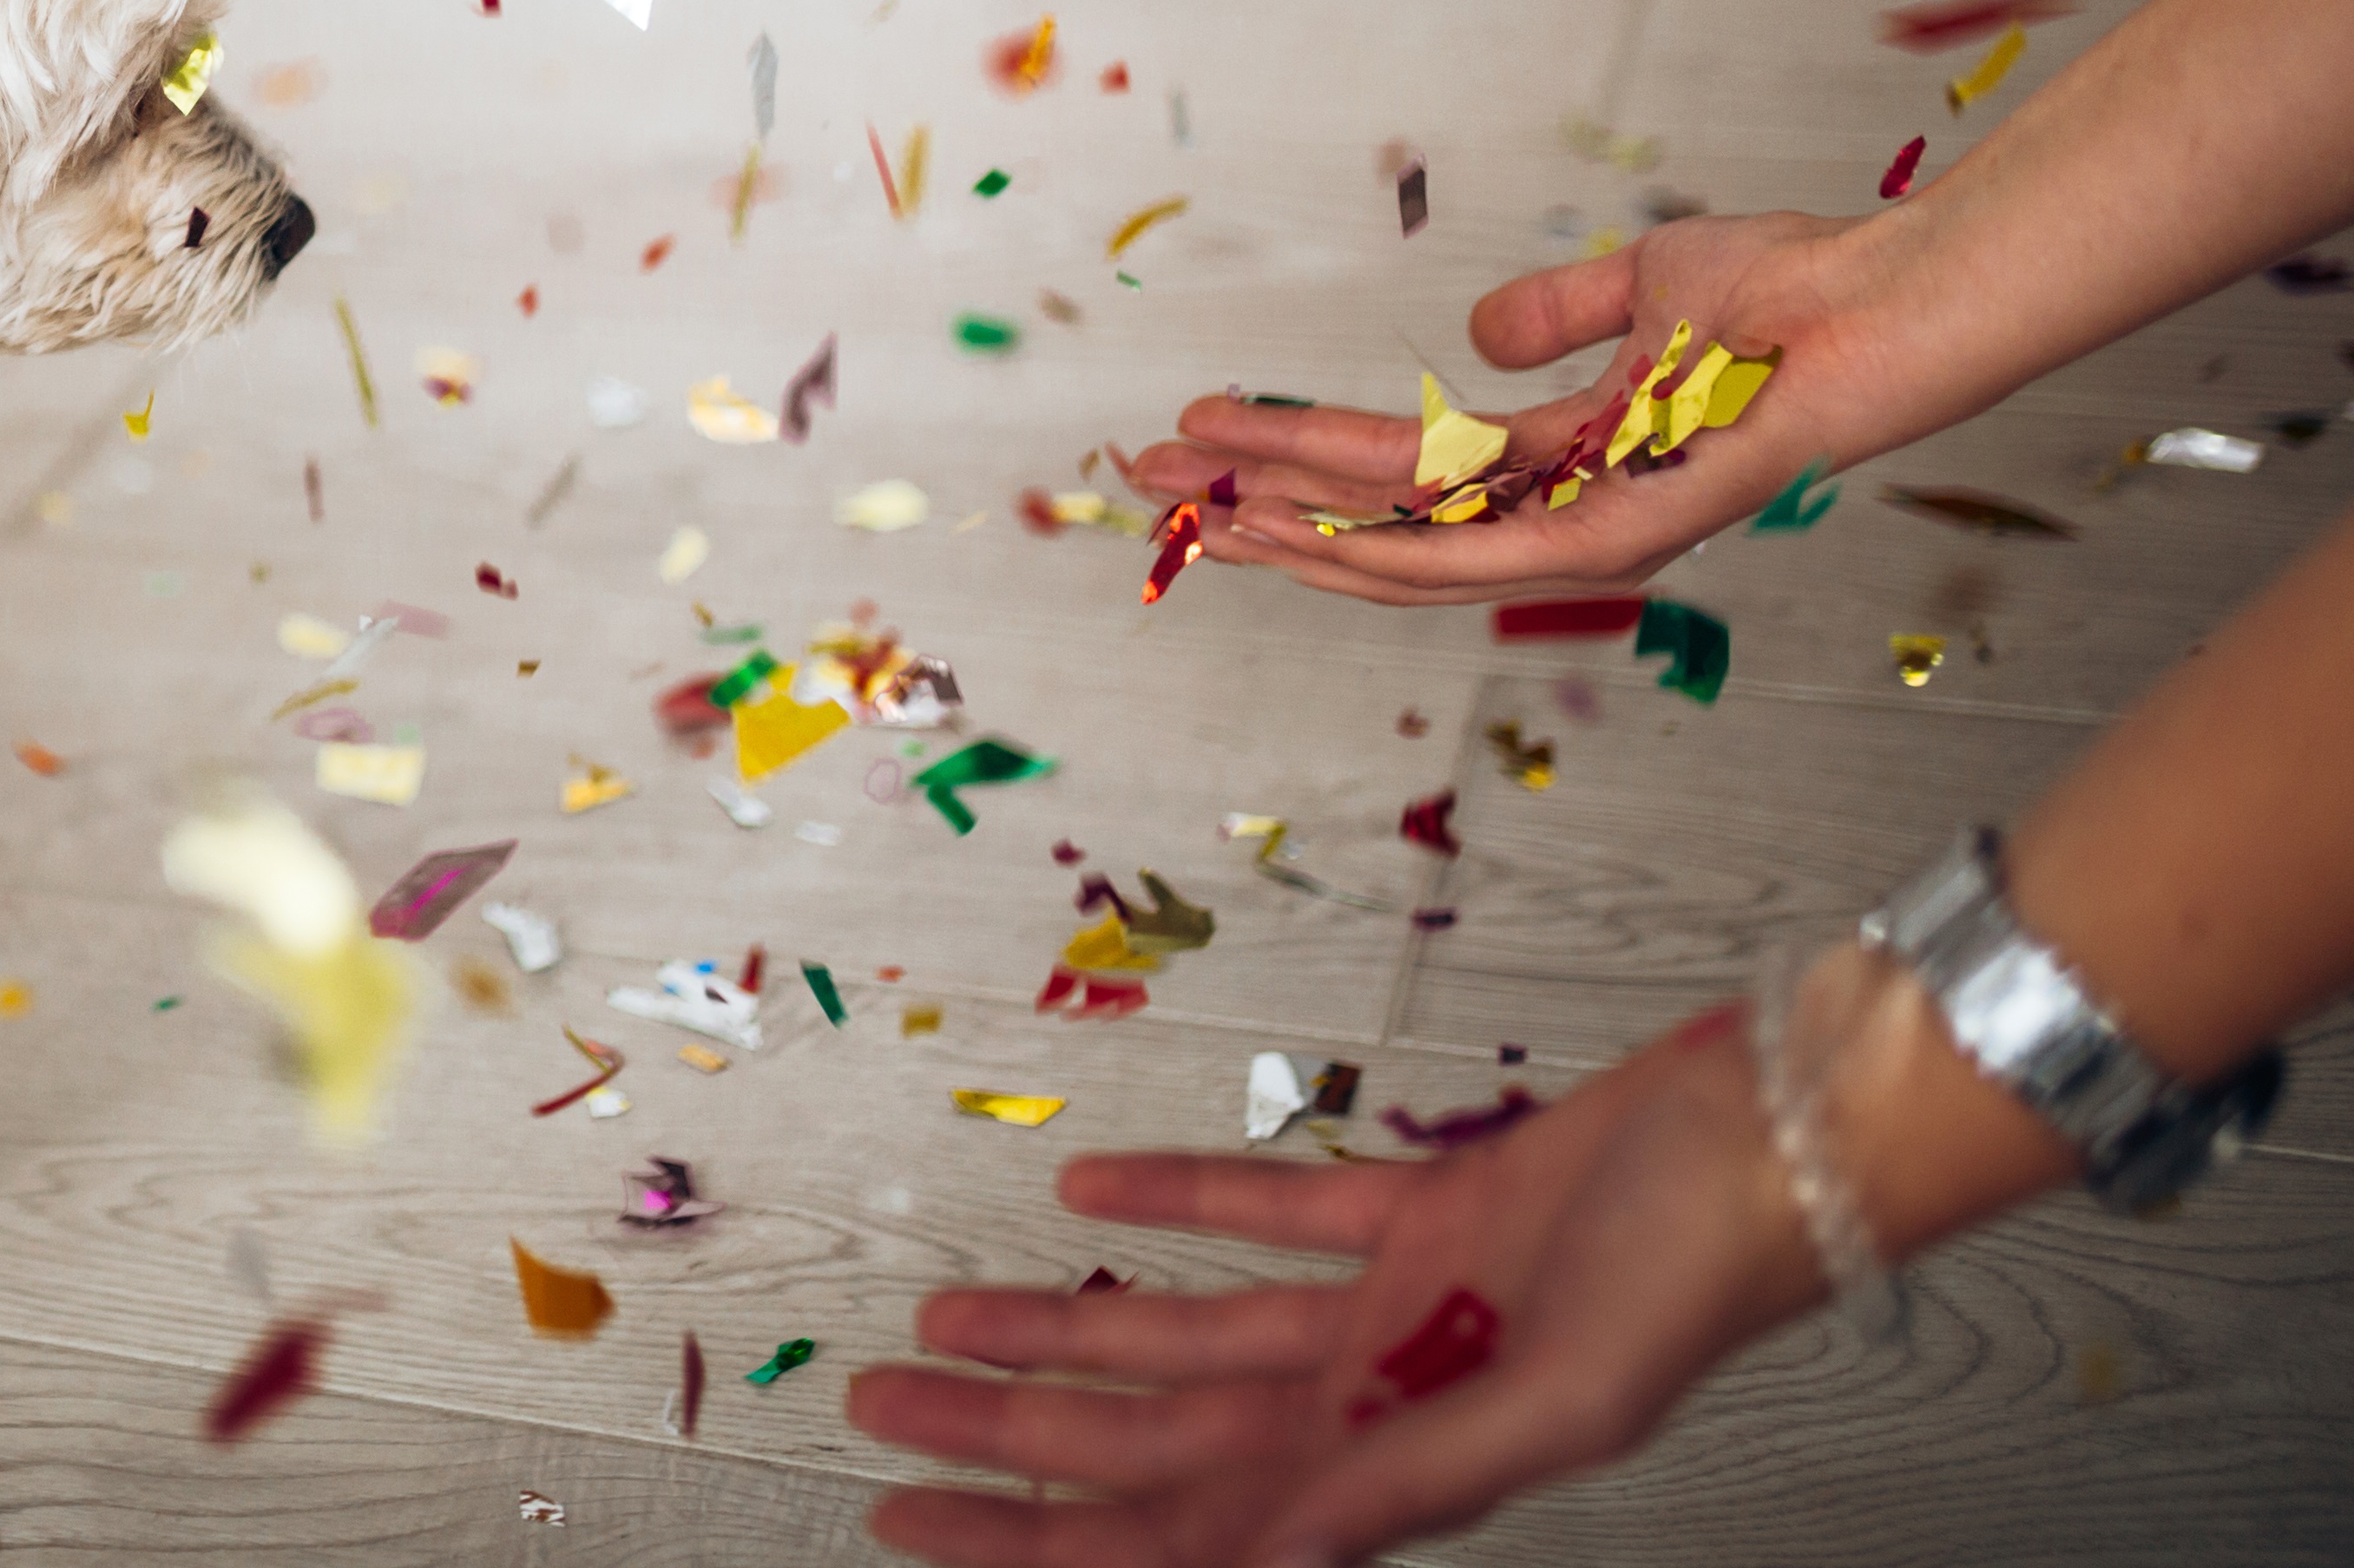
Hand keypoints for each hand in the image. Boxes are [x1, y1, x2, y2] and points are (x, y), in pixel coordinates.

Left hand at [853, 1007, 1827, 1565]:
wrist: (1781, 1134)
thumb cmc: (1703, 1265)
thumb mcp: (1564, 1400)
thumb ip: (1415, 1483)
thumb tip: (1282, 1557)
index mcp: (1402, 1463)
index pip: (1183, 1532)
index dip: (1046, 1542)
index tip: (922, 1530)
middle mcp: (1381, 1399)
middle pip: (1149, 1438)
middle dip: (1008, 1436)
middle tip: (878, 1417)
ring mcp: (1397, 1307)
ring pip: (1182, 1335)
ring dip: (1062, 1329)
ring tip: (942, 1323)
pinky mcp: (1422, 1211)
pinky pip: (1271, 1218)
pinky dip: (1175, 1210)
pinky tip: (1083, 1197)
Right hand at [1124, 207, 1921, 604]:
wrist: (1884, 304)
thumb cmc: (1793, 289)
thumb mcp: (1645, 279)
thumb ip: (1557, 313)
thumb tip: (1476, 337)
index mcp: (1565, 461)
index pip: (1402, 477)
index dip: (1295, 459)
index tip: (1200, 435)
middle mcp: (1569, 510)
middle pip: (1383, 527)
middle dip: (1259, 506)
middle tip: (1148, 482)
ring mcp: (1596, 531)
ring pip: (1411, 550)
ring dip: (1294, 532)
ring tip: (1196, 506)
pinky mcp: (1627, 532)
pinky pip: (1484, 551)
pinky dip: (1382, 545)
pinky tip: (1300, 525)